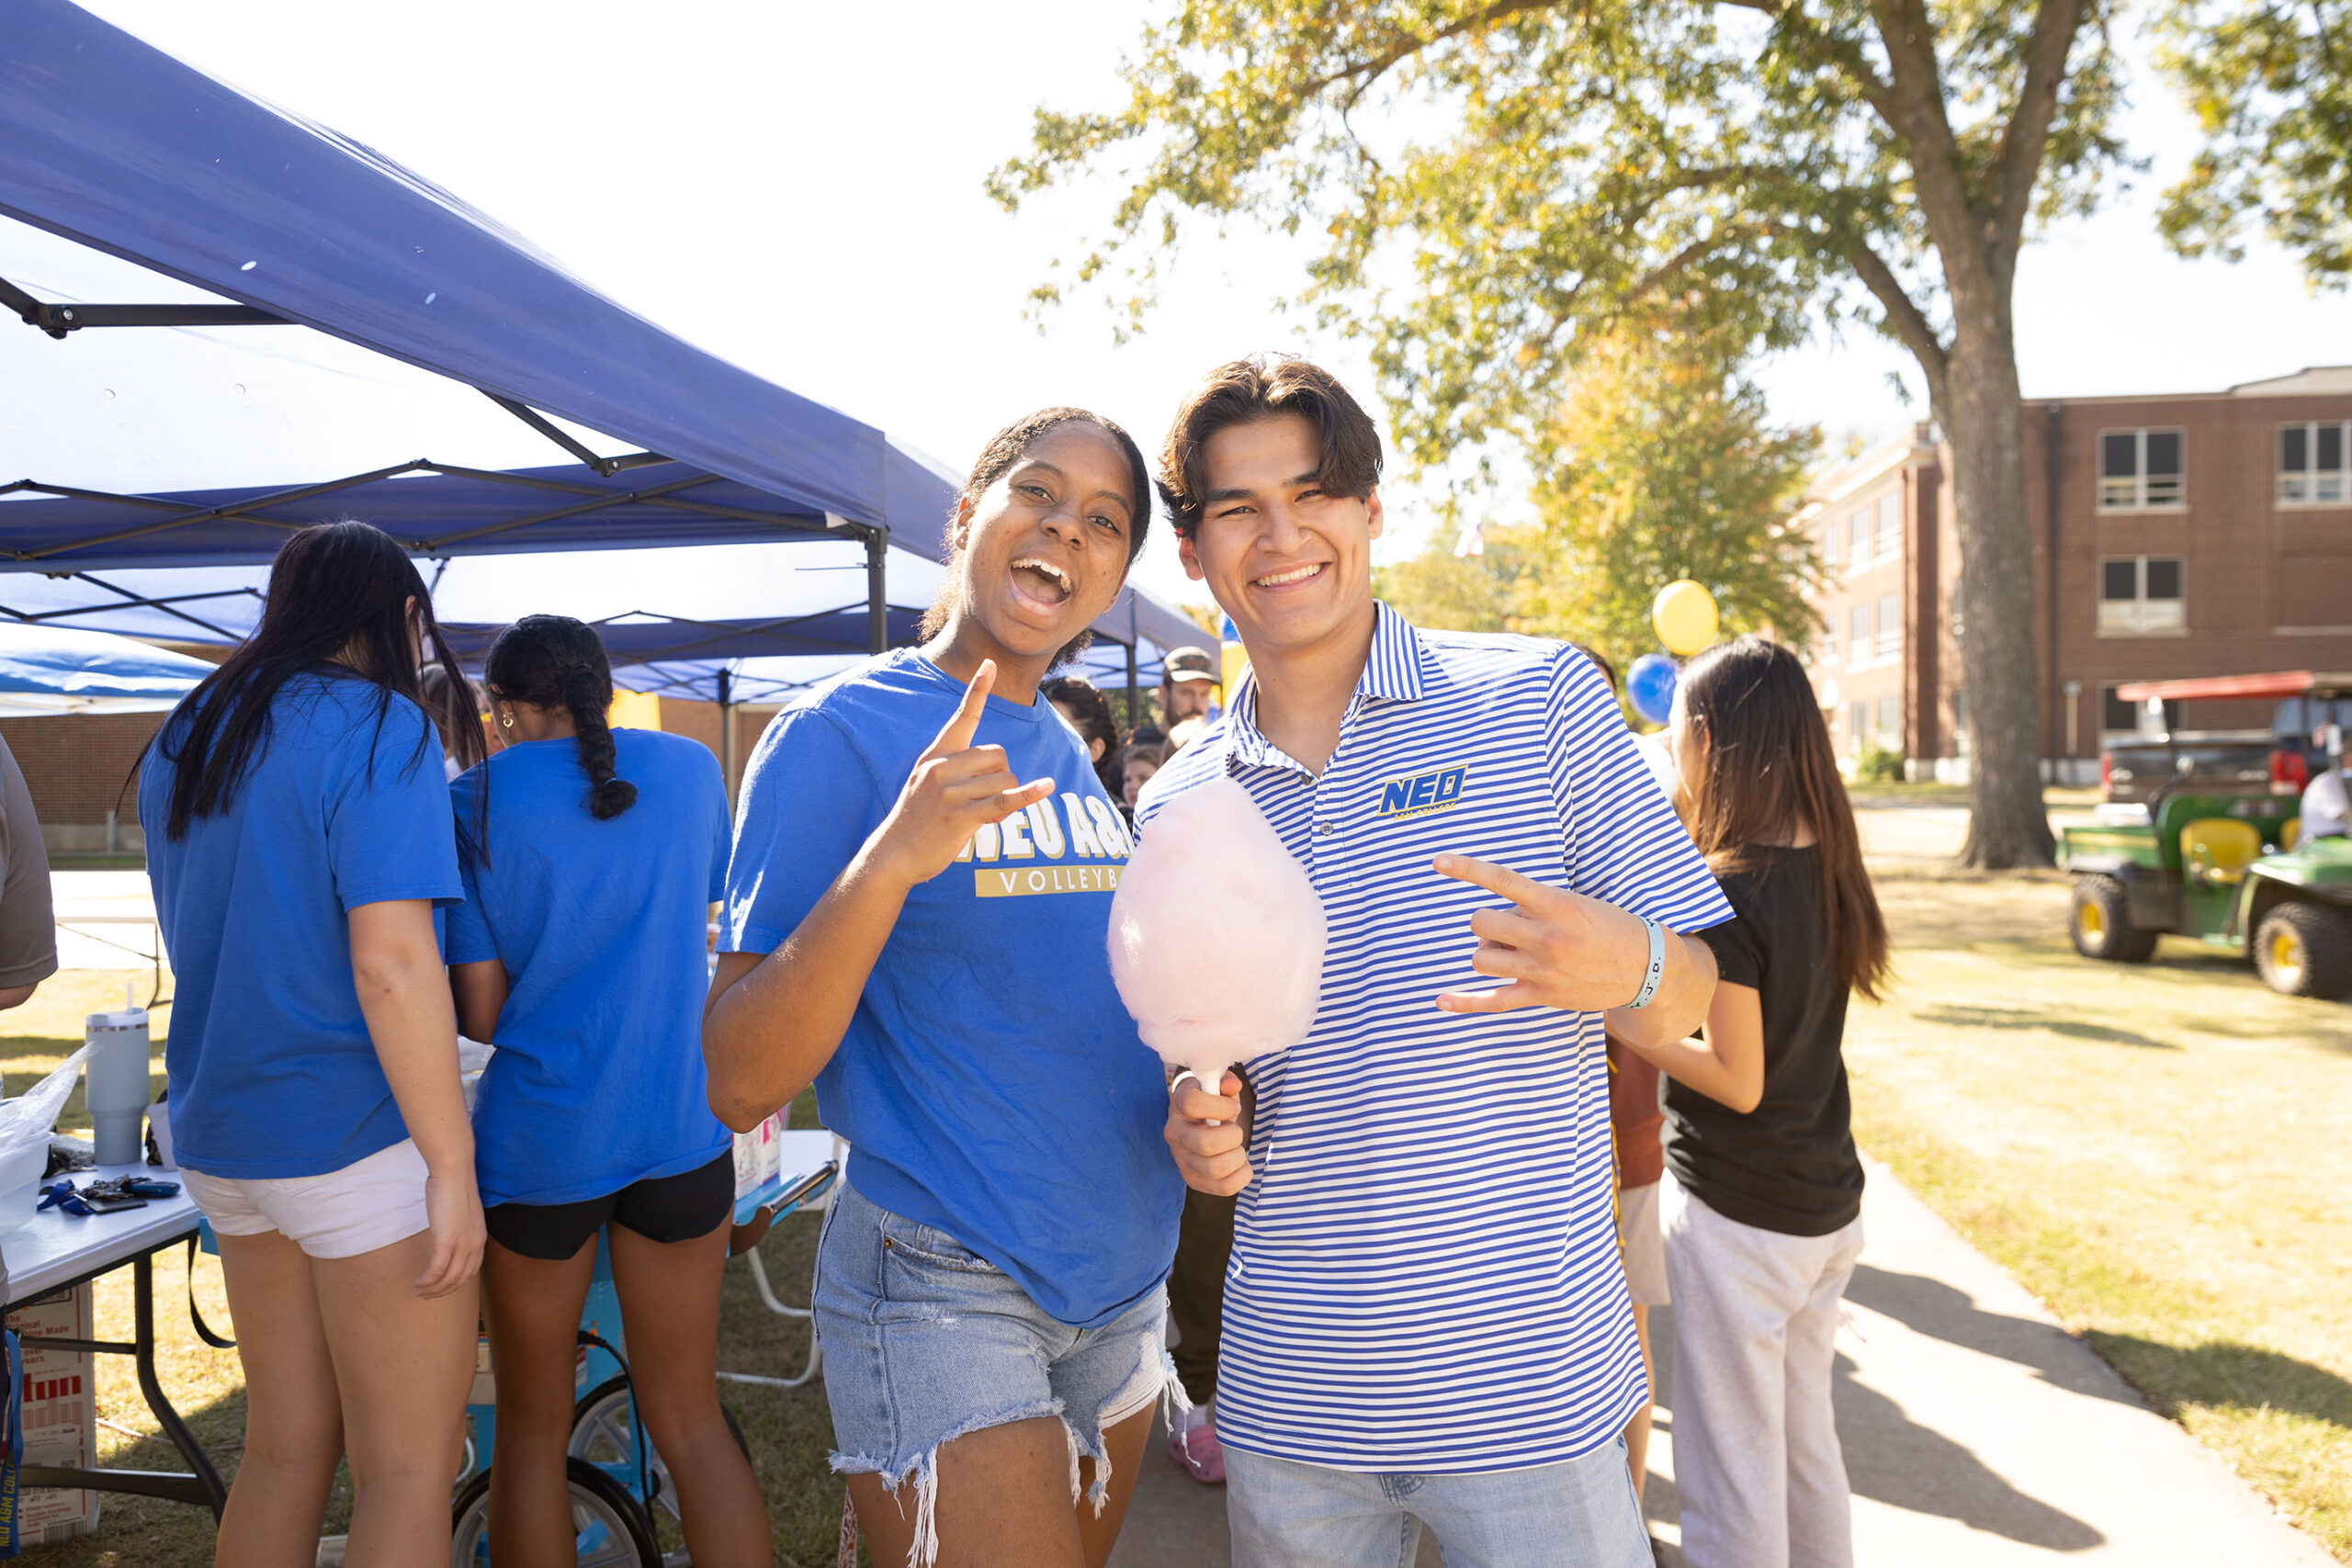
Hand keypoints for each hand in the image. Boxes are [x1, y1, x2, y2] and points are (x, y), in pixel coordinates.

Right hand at [415, 1168, 485, 1297]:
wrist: (454, 1173)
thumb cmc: (453, 1187)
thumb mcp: (461, 1213)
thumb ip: (458, 1227)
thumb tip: (447, 1232)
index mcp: (480, 1238)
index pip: (471, 1271)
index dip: (456, 1283)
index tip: (441, 1287)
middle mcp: (475, 1245)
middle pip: (460, 1280)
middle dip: (442, 1291)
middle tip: (426, 1295)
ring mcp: (462, 1244)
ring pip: (448, 1279)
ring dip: (432, 1290)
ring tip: (418, 1292)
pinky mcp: (446, 1242)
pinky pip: (436, 1270)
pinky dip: (426, 1281)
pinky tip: (417, 1283)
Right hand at [868, 660, 1053, 888]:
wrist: (893, 854)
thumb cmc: (915, 820)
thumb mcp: (925, 783)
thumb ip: (952, 768)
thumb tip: (995, 766)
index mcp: (934, 756)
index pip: (962, 717)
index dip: (977, 690)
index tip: (990, 664)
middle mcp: (941, 768)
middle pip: (998, 755)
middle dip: (1001, 776)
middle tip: (984, 799)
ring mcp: (950, 792)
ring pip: (1004, 779)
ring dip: (1004, 798)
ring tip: (980, 815)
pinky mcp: (961, 816)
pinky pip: (1004, 801)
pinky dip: (1028, 795)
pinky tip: (1047, 787)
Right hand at [1165, 1070, 1250, 1194]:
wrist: (1197, 1122)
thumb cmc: (1211, 1102)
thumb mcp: (1217, 1087)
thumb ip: (1226, 1083)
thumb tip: (1232, 1085)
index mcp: (1179, 1105)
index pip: (1193, 1104)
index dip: (1221, 1106)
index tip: (1232, 1106)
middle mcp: (1175, 1134)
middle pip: (1205, 1143)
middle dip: (1233, 1136)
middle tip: (1236, 1131)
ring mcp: (1181, 1160)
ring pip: (1215, 1168)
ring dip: (1237, 1157)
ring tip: (1237, 1148)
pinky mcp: (1193, 1180)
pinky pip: (1224, 1187)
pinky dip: (1242, 1175)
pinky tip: (1239, 1164)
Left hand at [1431, 853, 1646, 1013]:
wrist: (1647, 967)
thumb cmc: (1608, 927)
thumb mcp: (1575, 903)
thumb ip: (1534, 906)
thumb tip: (1495, 921)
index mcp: (1556, 905)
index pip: (1502, 881)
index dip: (1467, 869)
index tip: (1437, 861)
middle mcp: (1546, 936)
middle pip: (1481, 923)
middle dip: (1486, 922)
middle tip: (1509, 927)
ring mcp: (1542, 969)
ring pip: (1481, 958)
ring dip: (1488, 952)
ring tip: (1512, 951)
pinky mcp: (1542, 995)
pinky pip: (1493, 1001)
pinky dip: (1465, 1002)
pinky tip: (1441, 1000)